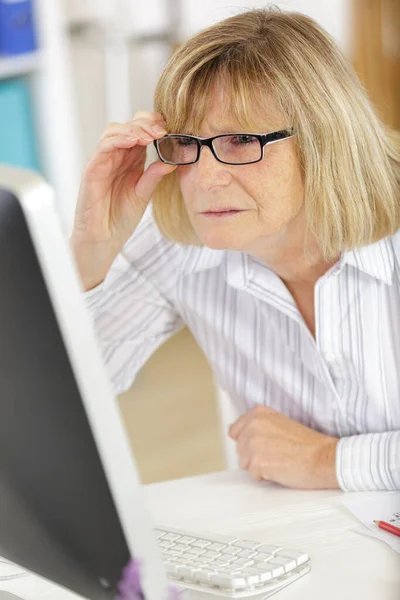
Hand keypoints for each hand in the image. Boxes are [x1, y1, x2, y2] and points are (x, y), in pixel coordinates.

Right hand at [70, 111, 176, 289]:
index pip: (140, 132)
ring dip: (133, 129)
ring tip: (150, 135)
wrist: (103, 240)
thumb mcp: (144, 195)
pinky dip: (118, 140)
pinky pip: (103, 147)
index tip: (170, 130)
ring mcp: (102, 162)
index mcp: (130, 161)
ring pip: (114, 131)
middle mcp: (115, 157)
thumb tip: (172, 160)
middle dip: (146, 123)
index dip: (154, 126)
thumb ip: (155, 176)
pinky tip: (133, 141)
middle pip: (128, 126)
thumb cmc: (120, 219)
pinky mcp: (92, 170)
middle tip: (162, 130)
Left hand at [228, 405, 338, 489]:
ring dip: (259, 466)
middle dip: (254, 455)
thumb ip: (258, 426)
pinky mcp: (258, 462)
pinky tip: (280, 469)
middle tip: (277, 453)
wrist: (324, 458)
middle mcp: (253, 425)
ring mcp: (253, 443)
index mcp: (258, 413)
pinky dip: (266, 476)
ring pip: (245, 463)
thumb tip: (238, 435)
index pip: (235, 430)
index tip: (264, 444)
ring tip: (279, 460)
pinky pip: (254, 475)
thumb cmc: (307, 444)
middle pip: (239, 449)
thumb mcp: (280, 424)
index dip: (248, 442)